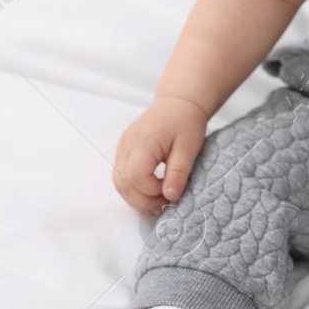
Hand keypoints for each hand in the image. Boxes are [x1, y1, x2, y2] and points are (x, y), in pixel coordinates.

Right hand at [113, 96, 208, 216]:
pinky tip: (152, 192)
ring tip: (159, 202)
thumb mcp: (189, 148)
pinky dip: (134, 189)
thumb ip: (178, 172)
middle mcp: (126, 146)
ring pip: (119, 183)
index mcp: (143, 142)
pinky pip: (122, 177)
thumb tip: (170, 197)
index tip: (171, 191)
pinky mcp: (123, 152)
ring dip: (137, 198)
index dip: (152, 191)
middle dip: (143, 201)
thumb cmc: (185, 122)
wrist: (177, 103)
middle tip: (166, 204)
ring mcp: (122, 149)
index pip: (136, 177)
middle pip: (123, 183)